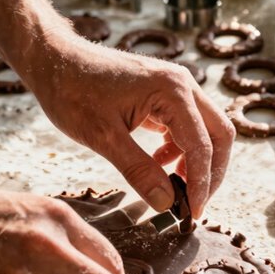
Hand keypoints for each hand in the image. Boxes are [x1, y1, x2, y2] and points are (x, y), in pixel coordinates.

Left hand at [28, 41, 234, 218]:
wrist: (55, 60)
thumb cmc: (73, 92)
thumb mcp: (104, 137)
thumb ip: (139, 171)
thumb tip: (167, 203)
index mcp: (173, 92)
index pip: (202, 146)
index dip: (201, 183)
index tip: (193, 213)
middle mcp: (182, 85)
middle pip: (219, 134)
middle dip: (212, 172)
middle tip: (194, 203)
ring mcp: (175, 86)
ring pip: (205, 130)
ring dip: (197, 161)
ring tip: (174, 187)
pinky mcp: (163, 93)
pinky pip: (186, 124)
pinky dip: (180, 148)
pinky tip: (159, 164)